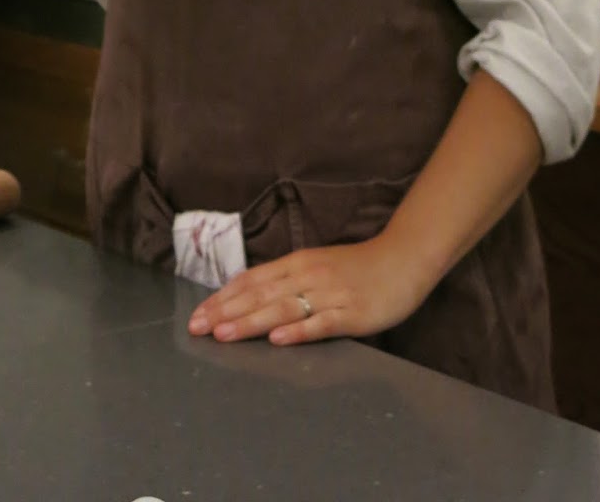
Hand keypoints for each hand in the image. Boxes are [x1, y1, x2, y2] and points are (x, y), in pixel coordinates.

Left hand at [186, 236, 432, 346]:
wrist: (402, 259)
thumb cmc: (357, 266)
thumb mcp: (316, 265)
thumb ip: (287, 279)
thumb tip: (251, 295)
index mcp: (297, 263)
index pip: (252, 280)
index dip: (223, 297)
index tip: (198, 313)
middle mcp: (308, 276)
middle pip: (260, 294)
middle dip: (226, 311)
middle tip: (197, 327)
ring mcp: (330, 295)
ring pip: (283, 308)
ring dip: (251, 322)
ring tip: (225, 334)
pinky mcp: (352, 314)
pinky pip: (321, 323)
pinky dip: (298, 331)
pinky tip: (279, 340)